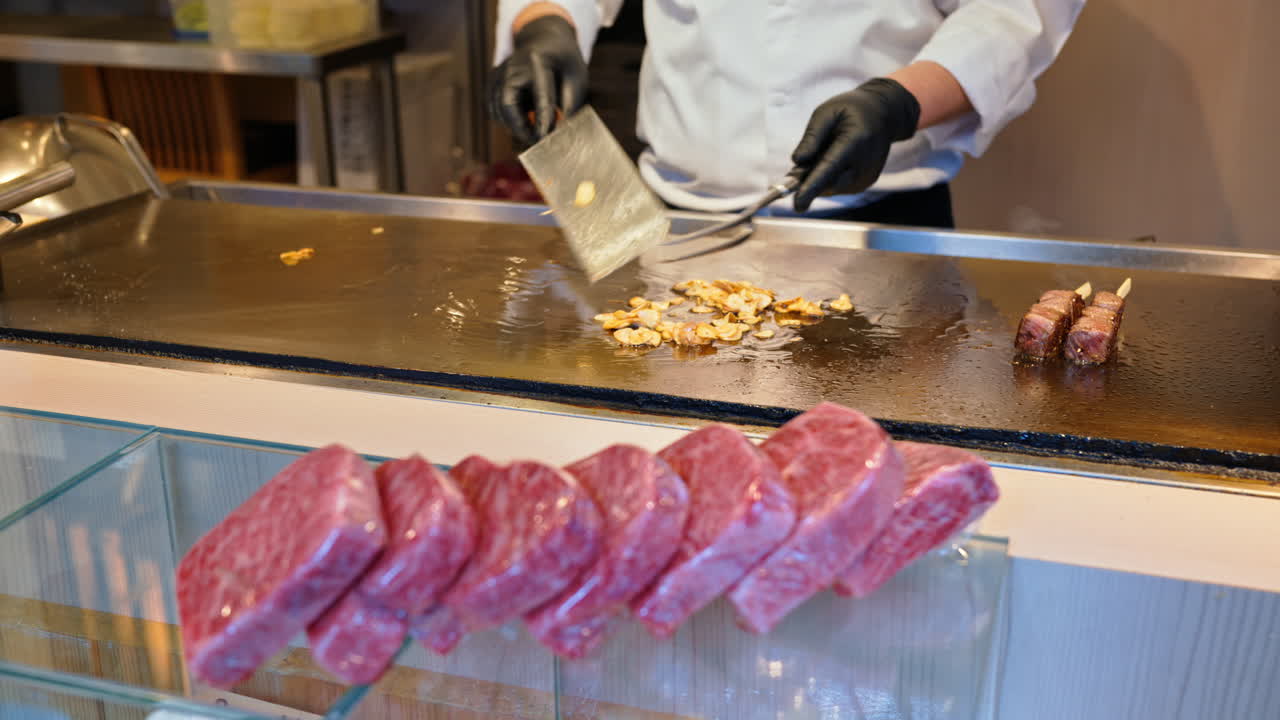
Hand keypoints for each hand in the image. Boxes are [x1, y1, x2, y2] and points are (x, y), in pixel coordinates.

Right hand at [489, 15, 588, 146]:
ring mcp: (498, 72)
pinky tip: (523, 116)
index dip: (543, 120)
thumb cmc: (563, 62)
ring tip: (533, 128)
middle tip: (536, 141)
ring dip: (514, 125)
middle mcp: (512, 65)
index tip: (545, 139)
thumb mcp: (576, 78)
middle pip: (507, 104)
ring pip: (498, 110)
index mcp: (538, 60)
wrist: (544, 40)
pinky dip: (506, 119)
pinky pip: (493, 109)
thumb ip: (569, 104)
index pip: (541, 95)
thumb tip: (560, 132)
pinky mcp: (491, 81)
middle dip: (520, 127)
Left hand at [789, 78, 920, 212]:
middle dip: (808, 181)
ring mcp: (867, 176)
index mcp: (856, 140)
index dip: (812, 186)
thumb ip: (812, 137)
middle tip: (797, 169)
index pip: (830, 167)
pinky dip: (828, 179)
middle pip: (829, 183)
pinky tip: (834, 161)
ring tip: (824, 154)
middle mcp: (865, 163)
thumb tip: (797, 161)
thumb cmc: (851, 110)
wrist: (883, 115)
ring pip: (831, 188)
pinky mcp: (866, 183)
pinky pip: (838, 187)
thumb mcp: (826, 112)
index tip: (798, 203)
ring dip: (818, 179)